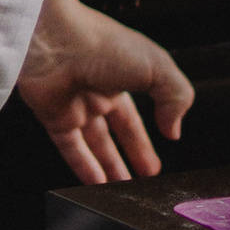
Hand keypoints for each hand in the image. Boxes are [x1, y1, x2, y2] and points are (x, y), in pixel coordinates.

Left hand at [16, 0, 193, 183]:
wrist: (54, 39)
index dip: (148, 133)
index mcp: (124, 74)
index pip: (139, 110)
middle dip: (130, 155)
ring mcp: (75, 104)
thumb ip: (176, 98)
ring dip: (108, 167)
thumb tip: (174, 130)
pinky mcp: (53, 116)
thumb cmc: (102, 43)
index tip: (158, 151)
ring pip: (94, 143)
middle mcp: (98, 89)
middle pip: (116, 130)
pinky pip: (70, 147)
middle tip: (142, 179)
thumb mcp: (157, 67)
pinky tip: (95, 182)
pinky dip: (83, 166)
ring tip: (120, 190)